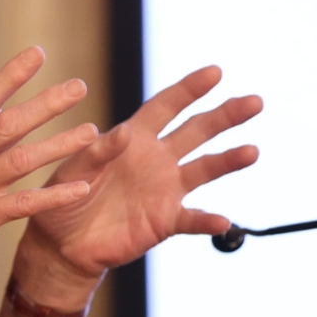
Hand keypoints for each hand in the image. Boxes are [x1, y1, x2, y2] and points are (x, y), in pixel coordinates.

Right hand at [0, 47, 101, 290]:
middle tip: (79, 86)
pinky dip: (54, 196)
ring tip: (91, 132)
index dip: (10, 75)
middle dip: (46, 103)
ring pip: (21, 160)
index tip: (37, 53)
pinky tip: (81, 188)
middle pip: (8, 124)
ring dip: (59, 144)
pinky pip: (24, 204)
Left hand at [23, 65, 261, 283]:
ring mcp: (164, 189)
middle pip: (197, 130)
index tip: (216, 72)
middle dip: (225, 115)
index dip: (189, 89)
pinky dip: (208, 221)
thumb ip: (96, 152)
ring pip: (204, 169)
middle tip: (254, 101)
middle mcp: (156, 159)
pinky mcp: (165, 221)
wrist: (63, 244)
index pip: (166, 106)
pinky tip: (223, 220)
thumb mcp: (71, 172)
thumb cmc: (63, 199)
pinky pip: (192, 219)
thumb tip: (125, 132)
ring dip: (228, 160)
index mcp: (134, 138)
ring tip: (251, 151)